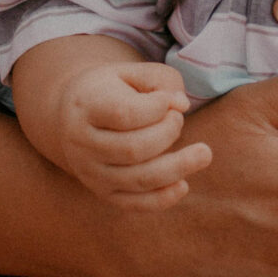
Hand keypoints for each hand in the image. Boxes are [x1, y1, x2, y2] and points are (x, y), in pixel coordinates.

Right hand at [53, 61, 208, 208]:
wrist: (73, 117)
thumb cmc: (112, 90)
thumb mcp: (131, 73)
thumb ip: (160, 81)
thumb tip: (181, 105)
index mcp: (86, 106)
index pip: (124, 114)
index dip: (156, 108)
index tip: (169, 101)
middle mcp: (82, 143)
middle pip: (132, 149)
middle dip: (168, 134)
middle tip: (177, 119)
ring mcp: (90, 172)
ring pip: (137, 179)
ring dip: (176, 167)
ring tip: (204, 153)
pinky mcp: (103, 192)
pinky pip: (134, 203)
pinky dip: (162, 199)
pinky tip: (183, 185)